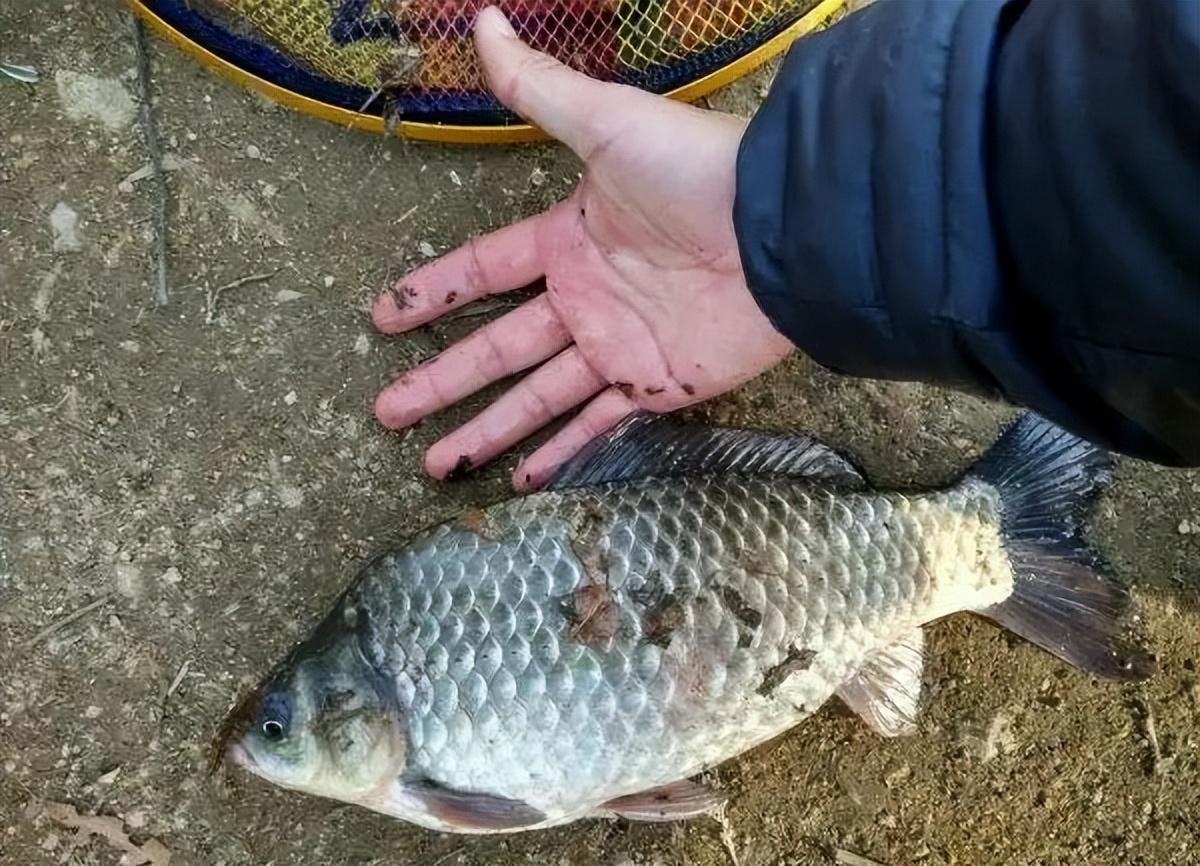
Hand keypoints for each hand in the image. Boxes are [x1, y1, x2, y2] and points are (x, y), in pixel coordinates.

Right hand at [372, 7, 792, 488]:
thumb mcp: (607, 124)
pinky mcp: (658, 386)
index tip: (382, 317)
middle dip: (440, 381)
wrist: (783, 230)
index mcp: (565, 241)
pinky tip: (521, 479)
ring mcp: (618, 348)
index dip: (431, 292)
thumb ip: (541, 89)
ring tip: (433, 464)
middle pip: (496, 350)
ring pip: (535, 399)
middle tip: (387, 411)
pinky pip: (598, 426)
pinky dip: (562, 453)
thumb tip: (485, 20)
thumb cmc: (695, 172)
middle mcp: (583, 300)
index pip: (481, 272)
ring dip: (485, 431)